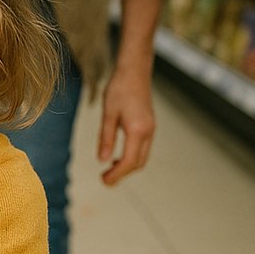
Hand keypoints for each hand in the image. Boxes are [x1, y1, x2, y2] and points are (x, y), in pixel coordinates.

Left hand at [97, 66, 154, 184]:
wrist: (134, 72)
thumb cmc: (119, 89)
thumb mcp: (108, 114)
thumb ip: (106, 138)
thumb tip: (102, 160)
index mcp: (138, 130)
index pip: (130, 161)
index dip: (117, 175)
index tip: (104, 181)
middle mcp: (148, 132)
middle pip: (139, 163)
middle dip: (123, 174)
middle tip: (105, 179)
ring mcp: (151, 129)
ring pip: (143, 156)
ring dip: (128, 166)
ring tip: (110, 170)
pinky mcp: (149, 125)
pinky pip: (143, 148)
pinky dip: (132, 157)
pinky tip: (118, 156)